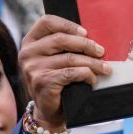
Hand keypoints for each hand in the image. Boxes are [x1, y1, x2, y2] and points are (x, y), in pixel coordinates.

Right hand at [18, 14, 108, 130]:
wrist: (48, 110)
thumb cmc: (56, 81)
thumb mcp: (54, 59)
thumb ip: (64, 46)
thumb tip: (92, 37)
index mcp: (30, 42)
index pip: (47, 22)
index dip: (68, 25)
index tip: (85, 33)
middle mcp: (28, 53)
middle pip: (61, 39)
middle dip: (86, 45)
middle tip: (101, 51)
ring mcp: (33, 68)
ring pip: (70, 58)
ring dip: (92, 63)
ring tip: (105, 68)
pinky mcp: (43, 82)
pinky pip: (71, 73)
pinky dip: (86, 75)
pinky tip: (93, 79)